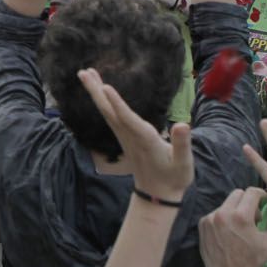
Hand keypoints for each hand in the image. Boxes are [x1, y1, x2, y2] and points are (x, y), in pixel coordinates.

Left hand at [79, 68, 192, 201]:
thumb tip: (182, 125)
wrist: (158, 194)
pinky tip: (99, 92)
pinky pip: (109, 116)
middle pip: (109, 112)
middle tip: (82, 72)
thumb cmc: (174, 177)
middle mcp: (130, 136)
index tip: (105, 87)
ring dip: (95, 93)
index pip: (128, 119)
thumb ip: (182, 144)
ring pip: (106, 112)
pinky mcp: (123, 137)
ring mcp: (124, 137)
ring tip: (85, 74)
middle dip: (96, 92)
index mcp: (145, 140)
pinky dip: (102, 101)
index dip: (117, 104)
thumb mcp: (184, 163)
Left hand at [198, 187, 266, 266]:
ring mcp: (210, 219)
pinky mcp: (202, 224)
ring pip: (226, 204)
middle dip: (247, 202)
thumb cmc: (252, 261)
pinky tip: (228, 233)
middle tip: (253, 215)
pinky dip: (223, 219)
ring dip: (234, 211)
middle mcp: (222, 214)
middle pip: (238, 194)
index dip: (261, 195)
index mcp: (241, 216)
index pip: (252, 192)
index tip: (263, 201)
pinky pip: (215, 214)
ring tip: (240, 227)